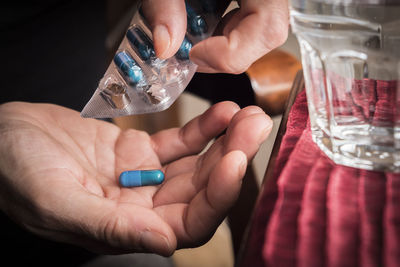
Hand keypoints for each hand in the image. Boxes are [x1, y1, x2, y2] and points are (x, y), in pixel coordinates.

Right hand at [0, 101, 271, 255]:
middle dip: (232, 158)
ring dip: (225, 140)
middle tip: (254, 125)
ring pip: (196, 163)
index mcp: (125, 229)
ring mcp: (144, 177)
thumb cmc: (15, 171)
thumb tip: (163, 243)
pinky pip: (179, 142)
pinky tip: (223, 112)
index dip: (217, 197)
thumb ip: (108, 226)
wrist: (1, 135)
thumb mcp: (55, 200)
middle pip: (201, 190)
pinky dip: (203, 128)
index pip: (188, 224)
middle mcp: (141, 207)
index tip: (235, 160)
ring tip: (247, 115)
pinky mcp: (139, 151)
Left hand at [142, 0, 288, 72]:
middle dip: (228, 52)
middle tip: (194, 52)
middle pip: (269, 34)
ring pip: (263, 27)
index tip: (194, 53)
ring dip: (228, 39)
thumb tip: (166, 47)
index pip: (267, 30)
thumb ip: (164, 6)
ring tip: (198, 34)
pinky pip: (255, 14)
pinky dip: (230, 25)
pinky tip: (207, 18)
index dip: (230, 52)